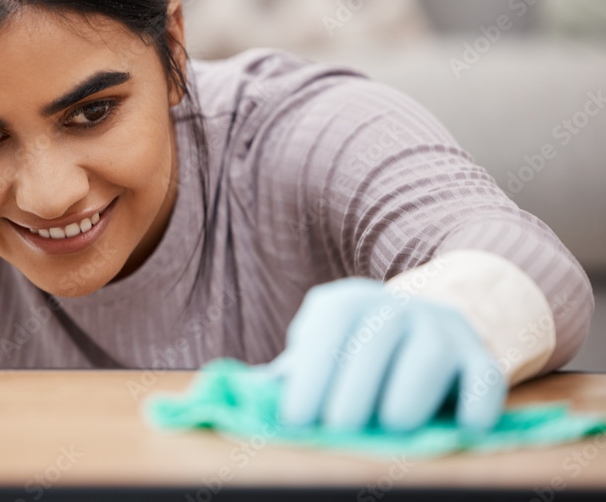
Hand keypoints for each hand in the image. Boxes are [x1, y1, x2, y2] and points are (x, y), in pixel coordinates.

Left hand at [264, 277, 505, 431]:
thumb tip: (245, 396)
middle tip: (340, 428)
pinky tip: (457, 429)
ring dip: (408, 396)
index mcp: (346, 302)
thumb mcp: (317, 356)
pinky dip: (474, 407)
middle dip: (355, 389)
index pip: (329, 326)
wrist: (419, 329)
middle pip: (376, 340)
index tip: (296, 419)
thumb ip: (286, 377)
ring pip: (430, 356)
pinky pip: (486, 379)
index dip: (311, 372)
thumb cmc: (350, 357)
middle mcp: (396, 307)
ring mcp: (442, 329)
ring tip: (392, 425)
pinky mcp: (480, 357)